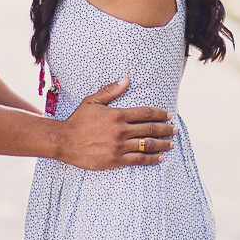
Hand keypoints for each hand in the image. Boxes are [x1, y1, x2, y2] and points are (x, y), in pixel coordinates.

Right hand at [55, 78, 176, 169]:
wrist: (64, 141)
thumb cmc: (77, 120)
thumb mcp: (92, 101)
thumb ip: (110, 91)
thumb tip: (126, 80)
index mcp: (117, 115)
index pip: (144, 113)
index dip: (159, 114)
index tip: (168, 115)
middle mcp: (121, 130)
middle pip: (150, 129)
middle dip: (165, 129)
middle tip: (175, 129)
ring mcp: (119, 146)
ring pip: (147, 145)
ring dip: (162, 144)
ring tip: (171, 143)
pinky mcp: (115, 160)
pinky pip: (138, 160)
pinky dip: (151, 159)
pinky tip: (160, 158)